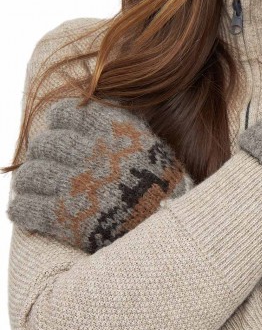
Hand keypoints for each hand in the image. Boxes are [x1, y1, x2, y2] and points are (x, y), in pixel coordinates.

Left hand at [7, 97, 192, 252]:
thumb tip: (94, 106)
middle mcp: (89, 154)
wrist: (170, 224)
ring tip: (34, 188)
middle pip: (43, 145)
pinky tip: (26, 210)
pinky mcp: (64, 219)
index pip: (64, 113)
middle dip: (42, 154)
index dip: (59, 121)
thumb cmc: (162, 183)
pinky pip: (26, 209)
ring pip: (29, 176)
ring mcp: (75, 187)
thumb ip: (118, 125)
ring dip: (29, 182)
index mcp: (109, 132)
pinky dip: (22, 209)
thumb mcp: (146, 142)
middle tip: (48, 164)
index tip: (62, 130)